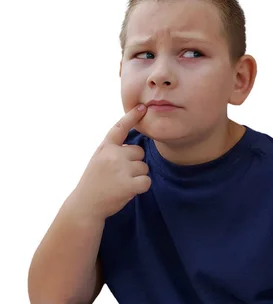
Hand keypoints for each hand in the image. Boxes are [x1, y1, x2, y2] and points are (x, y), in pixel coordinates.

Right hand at [71, 104, 150, 219]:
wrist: (85, 206)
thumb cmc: (94, 182)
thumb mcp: (98, 160)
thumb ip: (113, 150)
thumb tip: (135, 145)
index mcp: (105, 148)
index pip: (119, 128)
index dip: (132, 116)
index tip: (142, 107)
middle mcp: (113, 155)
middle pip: (139, 152)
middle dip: (134, 163)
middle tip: (119, 175)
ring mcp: (121, 169)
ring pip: (144, 167)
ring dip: (137, 177)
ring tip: (120, 184)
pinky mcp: (128, 184)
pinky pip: (146, 181)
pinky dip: (141, 187)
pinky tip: (128, 191)